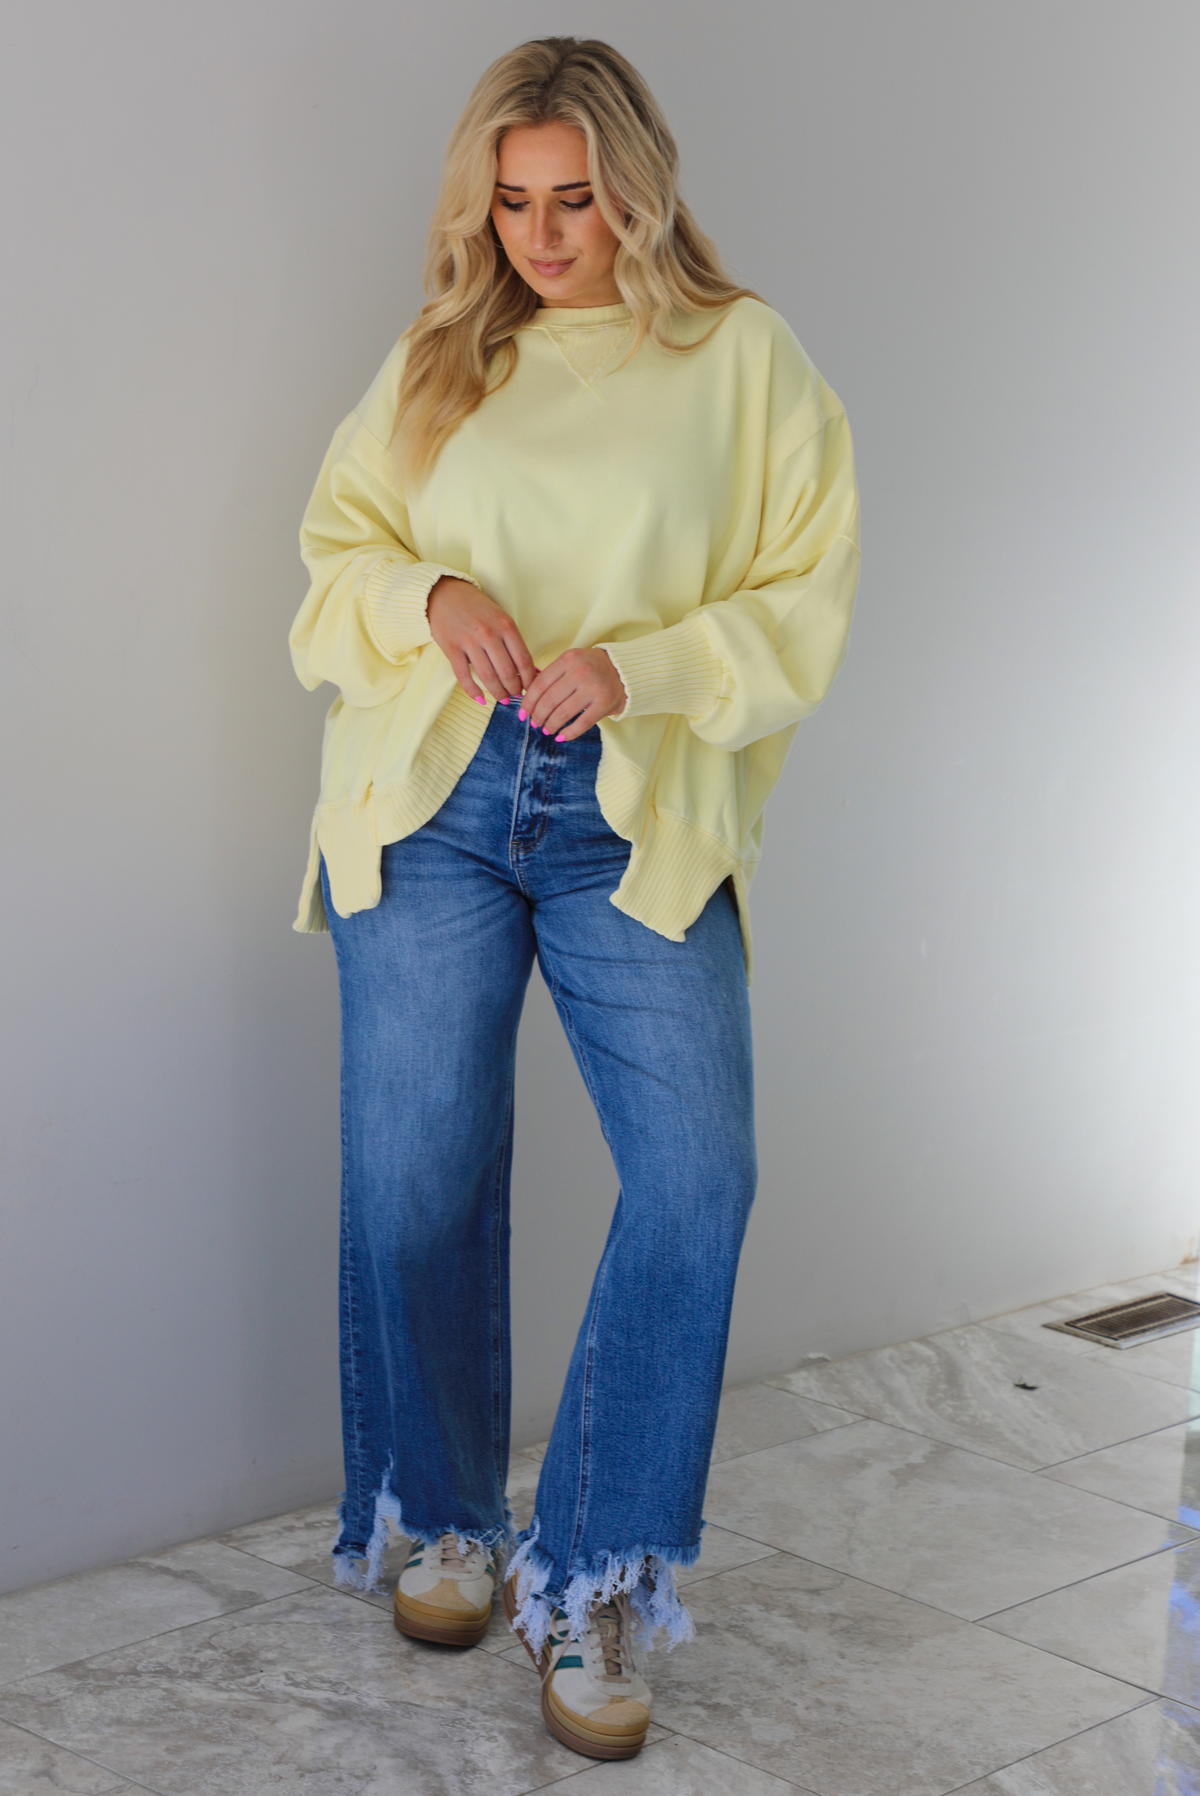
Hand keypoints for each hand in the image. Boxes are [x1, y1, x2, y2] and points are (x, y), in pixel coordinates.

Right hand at [427, 576, 537, 704]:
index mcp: (505, 625)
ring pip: (488, 676)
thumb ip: (513, 642)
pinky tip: (481, 699)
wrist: (443, 594)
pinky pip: (464, 676)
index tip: (530, 688)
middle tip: (516, 696)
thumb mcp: (500, 618)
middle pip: (507, 671)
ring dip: (497, 692)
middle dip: (514, 689)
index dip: (529, 679)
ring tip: (503, 699)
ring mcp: (469, 641)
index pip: (523, 659)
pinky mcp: (451, 649)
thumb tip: (532, 670)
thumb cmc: (476, 608)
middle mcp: (488, 633)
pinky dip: (473, 691)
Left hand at [520, 647, 626, 741]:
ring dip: (551, 725)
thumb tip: (528, 698)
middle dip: (538, 716)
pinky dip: (568, 733)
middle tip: (535, 723)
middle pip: (549, 700)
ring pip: (563, 713)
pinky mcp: (604, 704)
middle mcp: (580, 672)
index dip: (528, 701)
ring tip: (547, 730)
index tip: (523, 713)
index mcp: (568, 660)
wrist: (624, 670)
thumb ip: (552, 675)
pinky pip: (582, 724)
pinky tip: (560, 737)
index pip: (540, 684)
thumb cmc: (592, 668)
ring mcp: (593, 688)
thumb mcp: (571, 662)